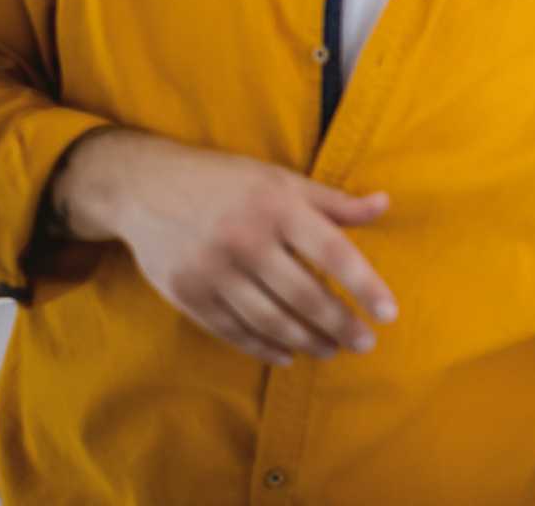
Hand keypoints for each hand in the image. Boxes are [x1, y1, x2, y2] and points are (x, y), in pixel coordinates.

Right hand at [54, 128, 397, 365]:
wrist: (145, 187)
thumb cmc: (226, 182)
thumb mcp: (281, 180)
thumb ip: (333, 201)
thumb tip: (384, 204)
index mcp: (276, 207)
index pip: (332, 252)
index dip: (364, 285)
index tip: (389, 313)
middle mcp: (245, 239)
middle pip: (304, 295)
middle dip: (341, 324)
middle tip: (366, 342)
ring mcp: (213, 270)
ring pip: (271, 319)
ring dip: (308, 341)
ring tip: (333, 350)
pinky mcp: (187, 294)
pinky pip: (233, 331)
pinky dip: (264, 347)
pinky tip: (288, 354)